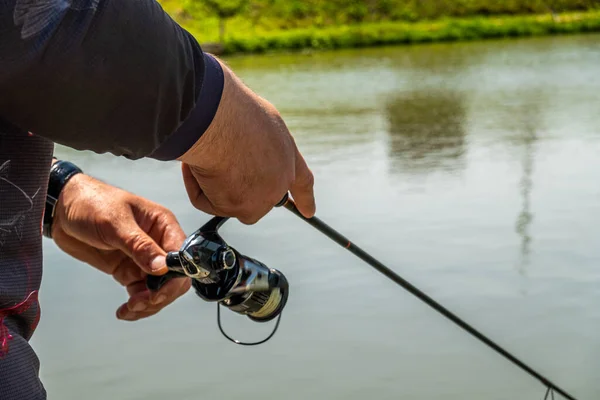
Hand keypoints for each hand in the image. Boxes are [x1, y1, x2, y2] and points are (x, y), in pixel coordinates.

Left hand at [51, 173, 190, 320]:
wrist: (62, 209)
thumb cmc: (91, 203)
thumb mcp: (115, 222)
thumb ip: (139, 245)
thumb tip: (162, 267)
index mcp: (163, 224)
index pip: (181, 255)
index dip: (175, 276)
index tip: (158, 291)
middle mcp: (158, 243)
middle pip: (175, 277)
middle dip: (161, 294)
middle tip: (141, 303)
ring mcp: (143, 258)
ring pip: (159, 289)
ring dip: (148, 304)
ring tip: (130, 309)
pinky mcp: (128, 270)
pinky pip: (140, 293)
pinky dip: (136, 305)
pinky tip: (124, 311)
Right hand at [178, 57, 315, 224]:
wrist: (220, 118)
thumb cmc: (233, 112)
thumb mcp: (255, 122)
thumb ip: (256, 146)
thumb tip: (238, 159)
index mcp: (288, 156)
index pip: (302, 182)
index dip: (305, 198)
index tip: (309, 212)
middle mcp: (279, 181)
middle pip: (254, 197)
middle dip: (233, 186)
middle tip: (214, 167)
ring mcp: (262, 197)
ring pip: (227, 200)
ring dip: (209, 181)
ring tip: (206, 155)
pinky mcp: (239, 207)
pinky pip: (207, 201)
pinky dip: (196, 186)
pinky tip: (196, 165)